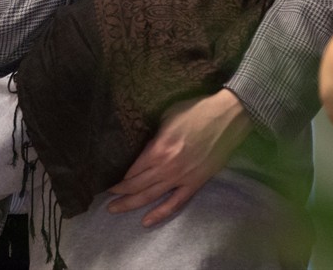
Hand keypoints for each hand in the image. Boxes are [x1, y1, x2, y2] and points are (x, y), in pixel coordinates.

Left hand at [107, 89, 252, 226]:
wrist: (225, 117)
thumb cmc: (194, 111)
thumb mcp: (166, 117)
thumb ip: (154, 138)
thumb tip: (146, 149)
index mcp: (159, 148)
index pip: (134, 169)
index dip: (120, 178)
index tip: (109, 182)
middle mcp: (167, 166)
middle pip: (138, 185)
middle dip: (120, 194)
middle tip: (106, 201)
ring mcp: (182, 177)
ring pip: (151, 196)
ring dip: (132, 204)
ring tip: (115, 209)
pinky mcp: (195, 183)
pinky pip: (175, 203)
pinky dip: (160, 213)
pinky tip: (146, 221)